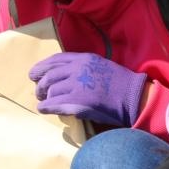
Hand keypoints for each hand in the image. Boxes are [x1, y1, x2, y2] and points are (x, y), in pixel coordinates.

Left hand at [30, 52, 146, 127]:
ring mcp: (77, 85)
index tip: (34, 74)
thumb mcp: (100, 66)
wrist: (134, 97)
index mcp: (83, 59)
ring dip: (44, 97)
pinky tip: (43, 109)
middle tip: (38, 91)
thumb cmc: (120, 83)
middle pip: (49, 75)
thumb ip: (82, 67)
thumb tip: (62, 74)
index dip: (41, 67)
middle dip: (40, 84)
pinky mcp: (77, 102)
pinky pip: (54, 104)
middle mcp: (77, 69)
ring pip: (50, 90)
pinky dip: (46, 107)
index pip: (55, 60)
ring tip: (43, 101)